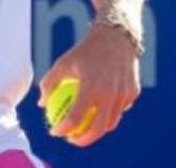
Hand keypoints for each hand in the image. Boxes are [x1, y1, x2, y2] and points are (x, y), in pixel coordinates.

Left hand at [38, 22, 141, 146]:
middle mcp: (110, 94)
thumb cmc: (85, 50)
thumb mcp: (63, 63)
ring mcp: (124, 95)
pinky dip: (109, 114)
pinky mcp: (133, 92)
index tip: (54, 131)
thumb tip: (41, 104)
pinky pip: (120, 109)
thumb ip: (49, 84)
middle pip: (97, 129)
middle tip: (71, 139)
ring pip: (111, 122)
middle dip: (82, 140)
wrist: (116, 35)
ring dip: (97, 130)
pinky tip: (98, 113)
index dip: (62, 129)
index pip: (75, 118)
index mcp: (91, 87)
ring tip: (85, 129)